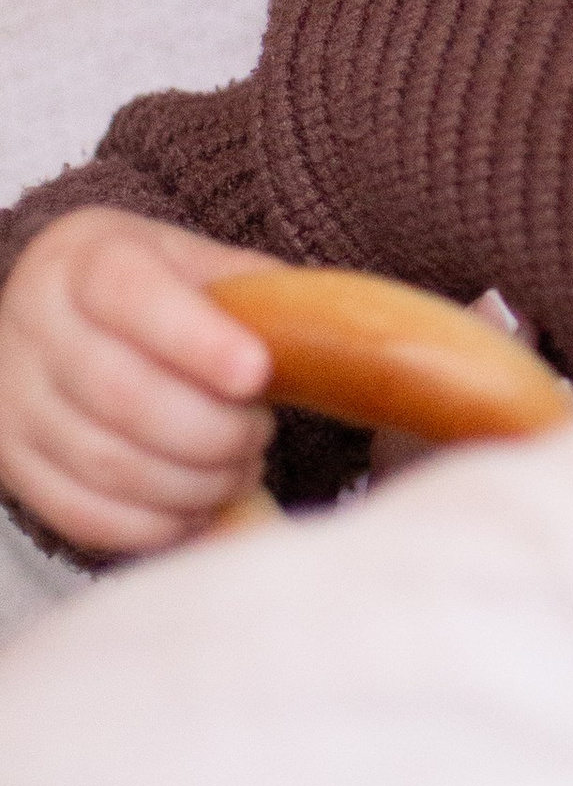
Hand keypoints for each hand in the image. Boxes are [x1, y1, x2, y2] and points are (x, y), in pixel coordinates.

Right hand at [0, 209, 275, 554]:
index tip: (257, 373)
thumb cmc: (155, 291)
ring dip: (190, 482)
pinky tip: (196, 509)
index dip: (198, 341)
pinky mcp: (8, 462)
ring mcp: (10, 399)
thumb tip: (328, 338)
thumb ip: (256, 292)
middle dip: (212, 430)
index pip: (134, 296)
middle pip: (122, 394)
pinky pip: (78, 512)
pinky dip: (150, 525)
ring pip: (104, 462)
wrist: (61, 314)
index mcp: (87, 260)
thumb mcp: (200, 265)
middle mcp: (33, 325)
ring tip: (240, 470)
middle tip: (260, 436)